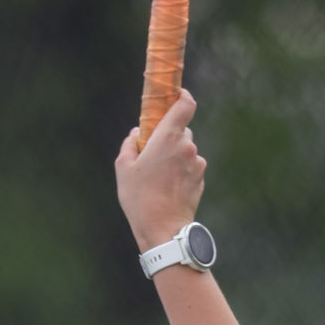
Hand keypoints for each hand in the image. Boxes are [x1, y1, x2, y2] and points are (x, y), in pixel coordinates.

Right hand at [115, 91, 206, 252]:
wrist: (163, 229)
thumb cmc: (139, 198)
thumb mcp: (123, 168)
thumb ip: (129, 144)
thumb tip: (136, 133)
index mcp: (168, 138)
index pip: (186, 105)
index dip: (183, 96)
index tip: (176, 95)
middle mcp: (187, 147)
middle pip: (182, 131)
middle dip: (169, 137)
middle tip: (153, 152)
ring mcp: (197, 164)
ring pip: (186, 151)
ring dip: (175, 157)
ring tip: (158, 177)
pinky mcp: (201, 179)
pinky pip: (190, 167)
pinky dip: (181, 172)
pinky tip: (167, 187)